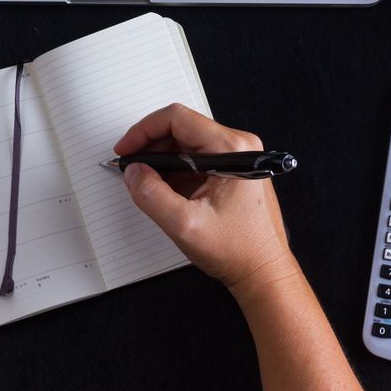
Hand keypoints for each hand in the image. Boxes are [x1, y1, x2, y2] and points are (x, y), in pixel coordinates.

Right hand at [115, 103, 297, 295]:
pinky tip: (164, 189)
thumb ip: (151, 195)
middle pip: (182, 128)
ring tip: (145, 181)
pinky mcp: (232, 170)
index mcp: (232, 149)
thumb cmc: (239, 250)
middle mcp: (238, 146)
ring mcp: (237, 157)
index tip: (127, 148)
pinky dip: (175, 170)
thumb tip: (134, 172)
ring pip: (187, 143)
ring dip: (162, 159)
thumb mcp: (184, 224)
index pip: (178, 119)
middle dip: (151, 146)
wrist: (264, 271)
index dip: (144, 131)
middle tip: (131, 167)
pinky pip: (196, 158)